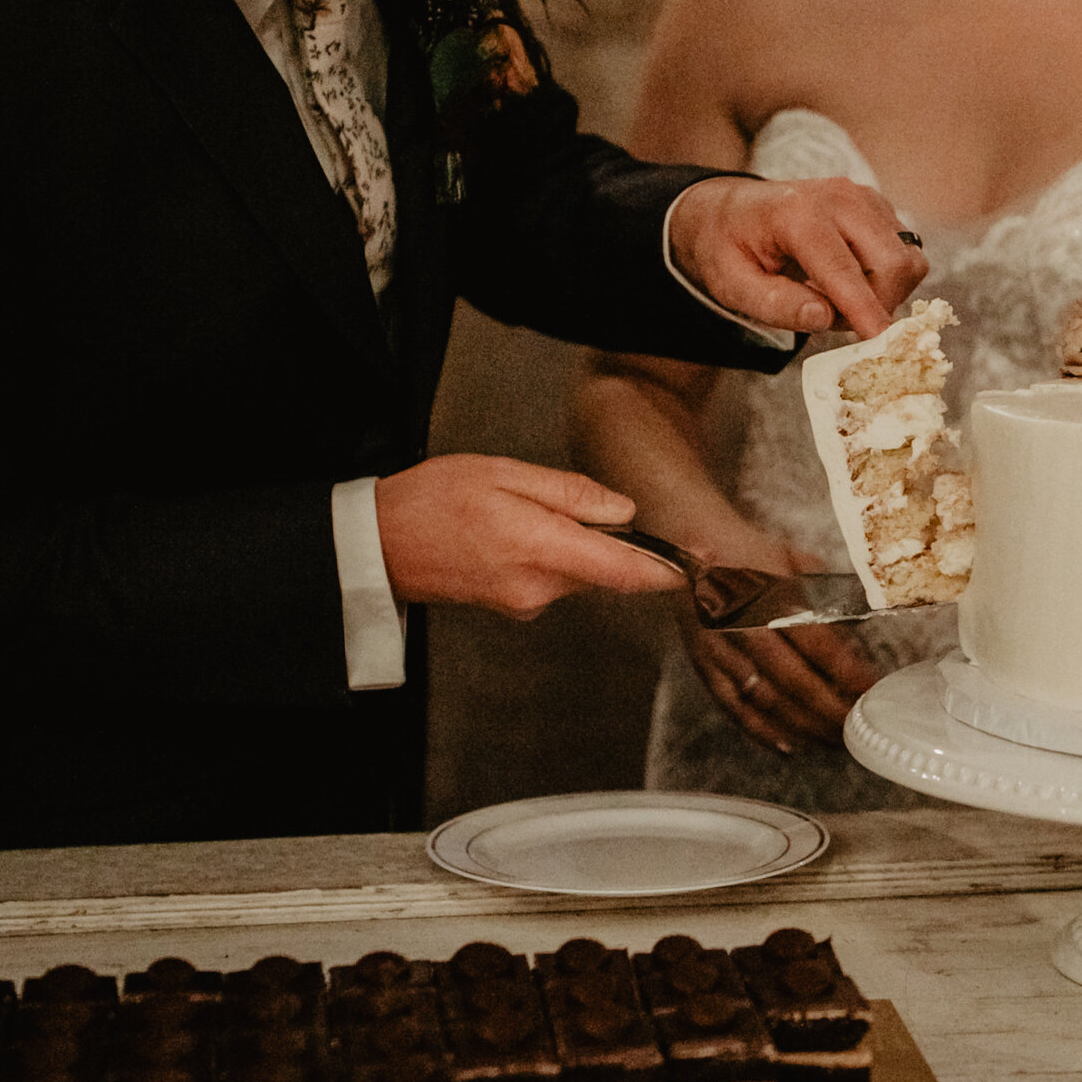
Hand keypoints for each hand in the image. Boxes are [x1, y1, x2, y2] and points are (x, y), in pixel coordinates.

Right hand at [375, 454, 683, 617]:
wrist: (376, 547)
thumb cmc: (433, 501)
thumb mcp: (503, 475)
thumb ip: (569, 494)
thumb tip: (623, 510)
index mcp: (542, 550)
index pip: (625, 570)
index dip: (670, 567)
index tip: (705, 561)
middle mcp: (540, 588)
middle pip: (605, 565)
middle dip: (607, 536)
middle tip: (561, 498)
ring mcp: (526, 603)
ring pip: (579, 569)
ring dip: (573, 540)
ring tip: (518, 507)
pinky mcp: (515, 606)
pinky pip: (554, 575)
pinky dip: (550, 551)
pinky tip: (511, 528)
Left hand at [667, 176, 927, 337]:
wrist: (732, 211)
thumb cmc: (730, 249)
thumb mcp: (732, 285)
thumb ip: (775, 304)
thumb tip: (823, 317)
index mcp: (796, 215)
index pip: (843, 269)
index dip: (865, 309)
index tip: (882, 342)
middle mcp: (839, 198)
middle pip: (893, 262)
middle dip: (879, 305)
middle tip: (838, 321)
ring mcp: (864, 198)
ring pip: (908, 259)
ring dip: (884, 293)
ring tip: (839, 298)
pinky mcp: (878, 207)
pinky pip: (906, 253)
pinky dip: (887, 278)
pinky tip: (851, 280)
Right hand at [674, 530, 880, 753]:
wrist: (688, 540)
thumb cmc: (746, 549)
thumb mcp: (793, 558)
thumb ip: (825, 593)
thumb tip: (859, 626)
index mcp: (771, 596)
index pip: (819, 646)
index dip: (849, 674)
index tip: (872, 690)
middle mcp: (744, 627)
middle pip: (795, 682)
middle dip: (831, 711)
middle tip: (856, 726)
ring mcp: (720, 650)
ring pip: (766, 701)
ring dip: (803, 726)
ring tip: (832, 740)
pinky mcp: (703, 664)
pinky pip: (733, 707)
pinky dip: (761, 731)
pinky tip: (789, 745)